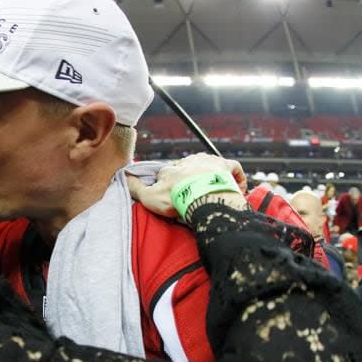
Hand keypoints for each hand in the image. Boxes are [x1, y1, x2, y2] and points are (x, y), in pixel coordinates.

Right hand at [126, 154, 246, 219]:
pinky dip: (235, 177)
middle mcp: (189, 161)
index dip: (171, 185)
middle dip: (191, 179)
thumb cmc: (176, 199)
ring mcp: (209, 162)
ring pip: (209, 166)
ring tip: (212, 192)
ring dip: (211, 176)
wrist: (202, 198)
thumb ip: (136, 188)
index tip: (175, 197)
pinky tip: (235, 188)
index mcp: (172, 168)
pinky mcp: (226, 166)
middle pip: (189, 168)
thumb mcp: (149, 197)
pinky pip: (233, 168)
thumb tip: (125, 176)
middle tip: (194, 196)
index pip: (168, 173)